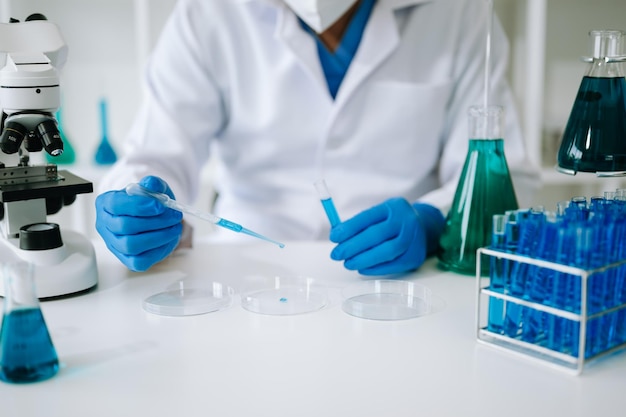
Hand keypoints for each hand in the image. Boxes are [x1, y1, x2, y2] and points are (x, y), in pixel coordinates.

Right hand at [95, 175, 182, 271]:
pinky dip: (158, 249)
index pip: (115, 204)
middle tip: (175, 216)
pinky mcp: (127, 260)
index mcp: (106, 203)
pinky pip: (140, 261)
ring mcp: (114, 245)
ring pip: (132, 245)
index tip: (160, 205)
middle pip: (124, 226)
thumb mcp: (154, 188)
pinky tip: (168, 238)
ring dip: (159, 236)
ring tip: (175, 227)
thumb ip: (153, 184)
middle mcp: (105, 225)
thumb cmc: (150, 203)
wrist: (156, 218)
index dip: (138, 205)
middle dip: (154, 221)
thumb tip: (151, 184)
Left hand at [329, 198, 443, 274]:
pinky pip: (393, 265)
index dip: (349, 228)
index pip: (368, 217)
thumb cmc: (394, 221)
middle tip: (337, 254)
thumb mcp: (380, 214)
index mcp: (394, 206)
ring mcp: (414, 239)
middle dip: (353, 246)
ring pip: (386, 251)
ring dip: (363, 259)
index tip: (334, 237)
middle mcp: (406, 221)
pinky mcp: (416, 256)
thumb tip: (337, 235)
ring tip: (348, 263)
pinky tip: (361, 268)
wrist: (424, 228)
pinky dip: (375, 268)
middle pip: (377, 234)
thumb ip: (360, 223)